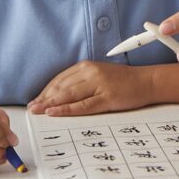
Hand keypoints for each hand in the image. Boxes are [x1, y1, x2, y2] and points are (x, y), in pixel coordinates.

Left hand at [28, 61, 153, 116]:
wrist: (147, 81)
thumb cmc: (123, 81)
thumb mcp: (99, 75)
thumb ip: (82, 81)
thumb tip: (60, 95)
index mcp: (86, 66)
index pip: (60, 79)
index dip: (45, 91)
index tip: (35, 101)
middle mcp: (91, 72)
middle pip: (61, 87)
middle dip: (44, 98)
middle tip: (31, 108)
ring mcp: (99, 85)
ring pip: (69, 95)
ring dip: (50, 104)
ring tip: (38, 111)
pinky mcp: (107, 97)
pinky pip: (83, 106)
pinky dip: (66, 109)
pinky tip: (54, 112)